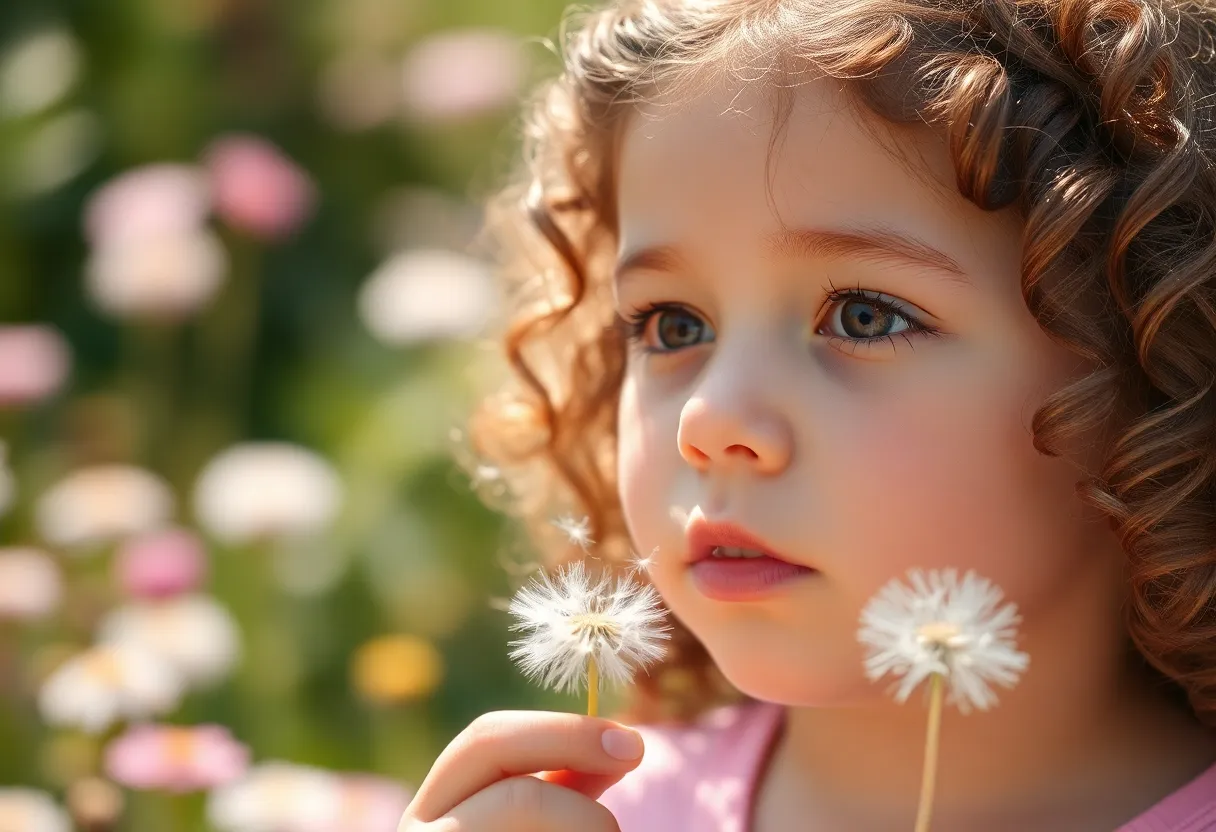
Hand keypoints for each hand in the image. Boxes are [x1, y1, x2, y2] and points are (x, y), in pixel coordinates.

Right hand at [398, 709, 644, 831]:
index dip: (561, 728)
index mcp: (437, 807)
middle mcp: (416, 827)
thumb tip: (621, 745)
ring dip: (585, 812)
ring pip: (518, 797)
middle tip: (633, 752)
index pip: (487, 738)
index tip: (630, 741)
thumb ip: (567, 793)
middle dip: (566, 737)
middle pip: (486, 743)